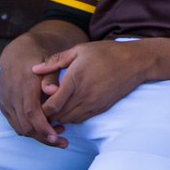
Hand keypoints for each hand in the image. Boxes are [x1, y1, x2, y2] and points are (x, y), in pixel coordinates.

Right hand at [0, 47, 66, 147]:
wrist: (17, 55)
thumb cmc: (39, 59)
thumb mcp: (50, 62)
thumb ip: (52, 77)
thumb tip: (53, 91)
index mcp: (25, 86)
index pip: (32, 112)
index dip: (44, 127)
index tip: (58, 135)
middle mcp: (13, 96)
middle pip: (26, 125)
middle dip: (44, 137)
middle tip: (63, 142)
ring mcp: (7, 103)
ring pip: (20, 128)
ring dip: (38, 136)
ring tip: (57, 136)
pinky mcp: (5, 107)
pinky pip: (16, 125)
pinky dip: (30, 131)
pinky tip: (45, 130)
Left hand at [31, 40, 153, 125]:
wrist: (136, 62)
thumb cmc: (107, 53)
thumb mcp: (81, 50)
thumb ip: (56, 60)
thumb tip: (34, 69)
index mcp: (75, 79)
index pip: (51, 105)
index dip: (41, 109)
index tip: (38, 103)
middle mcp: (83, 95)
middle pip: (57, 116)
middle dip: (48, 114)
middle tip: (44, 106)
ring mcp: (94, 103)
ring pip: (68, 120)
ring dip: (60, 116)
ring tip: (57, 106)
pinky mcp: (101, 108)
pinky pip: (80, 120)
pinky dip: (72, 116)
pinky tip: (72, 106)